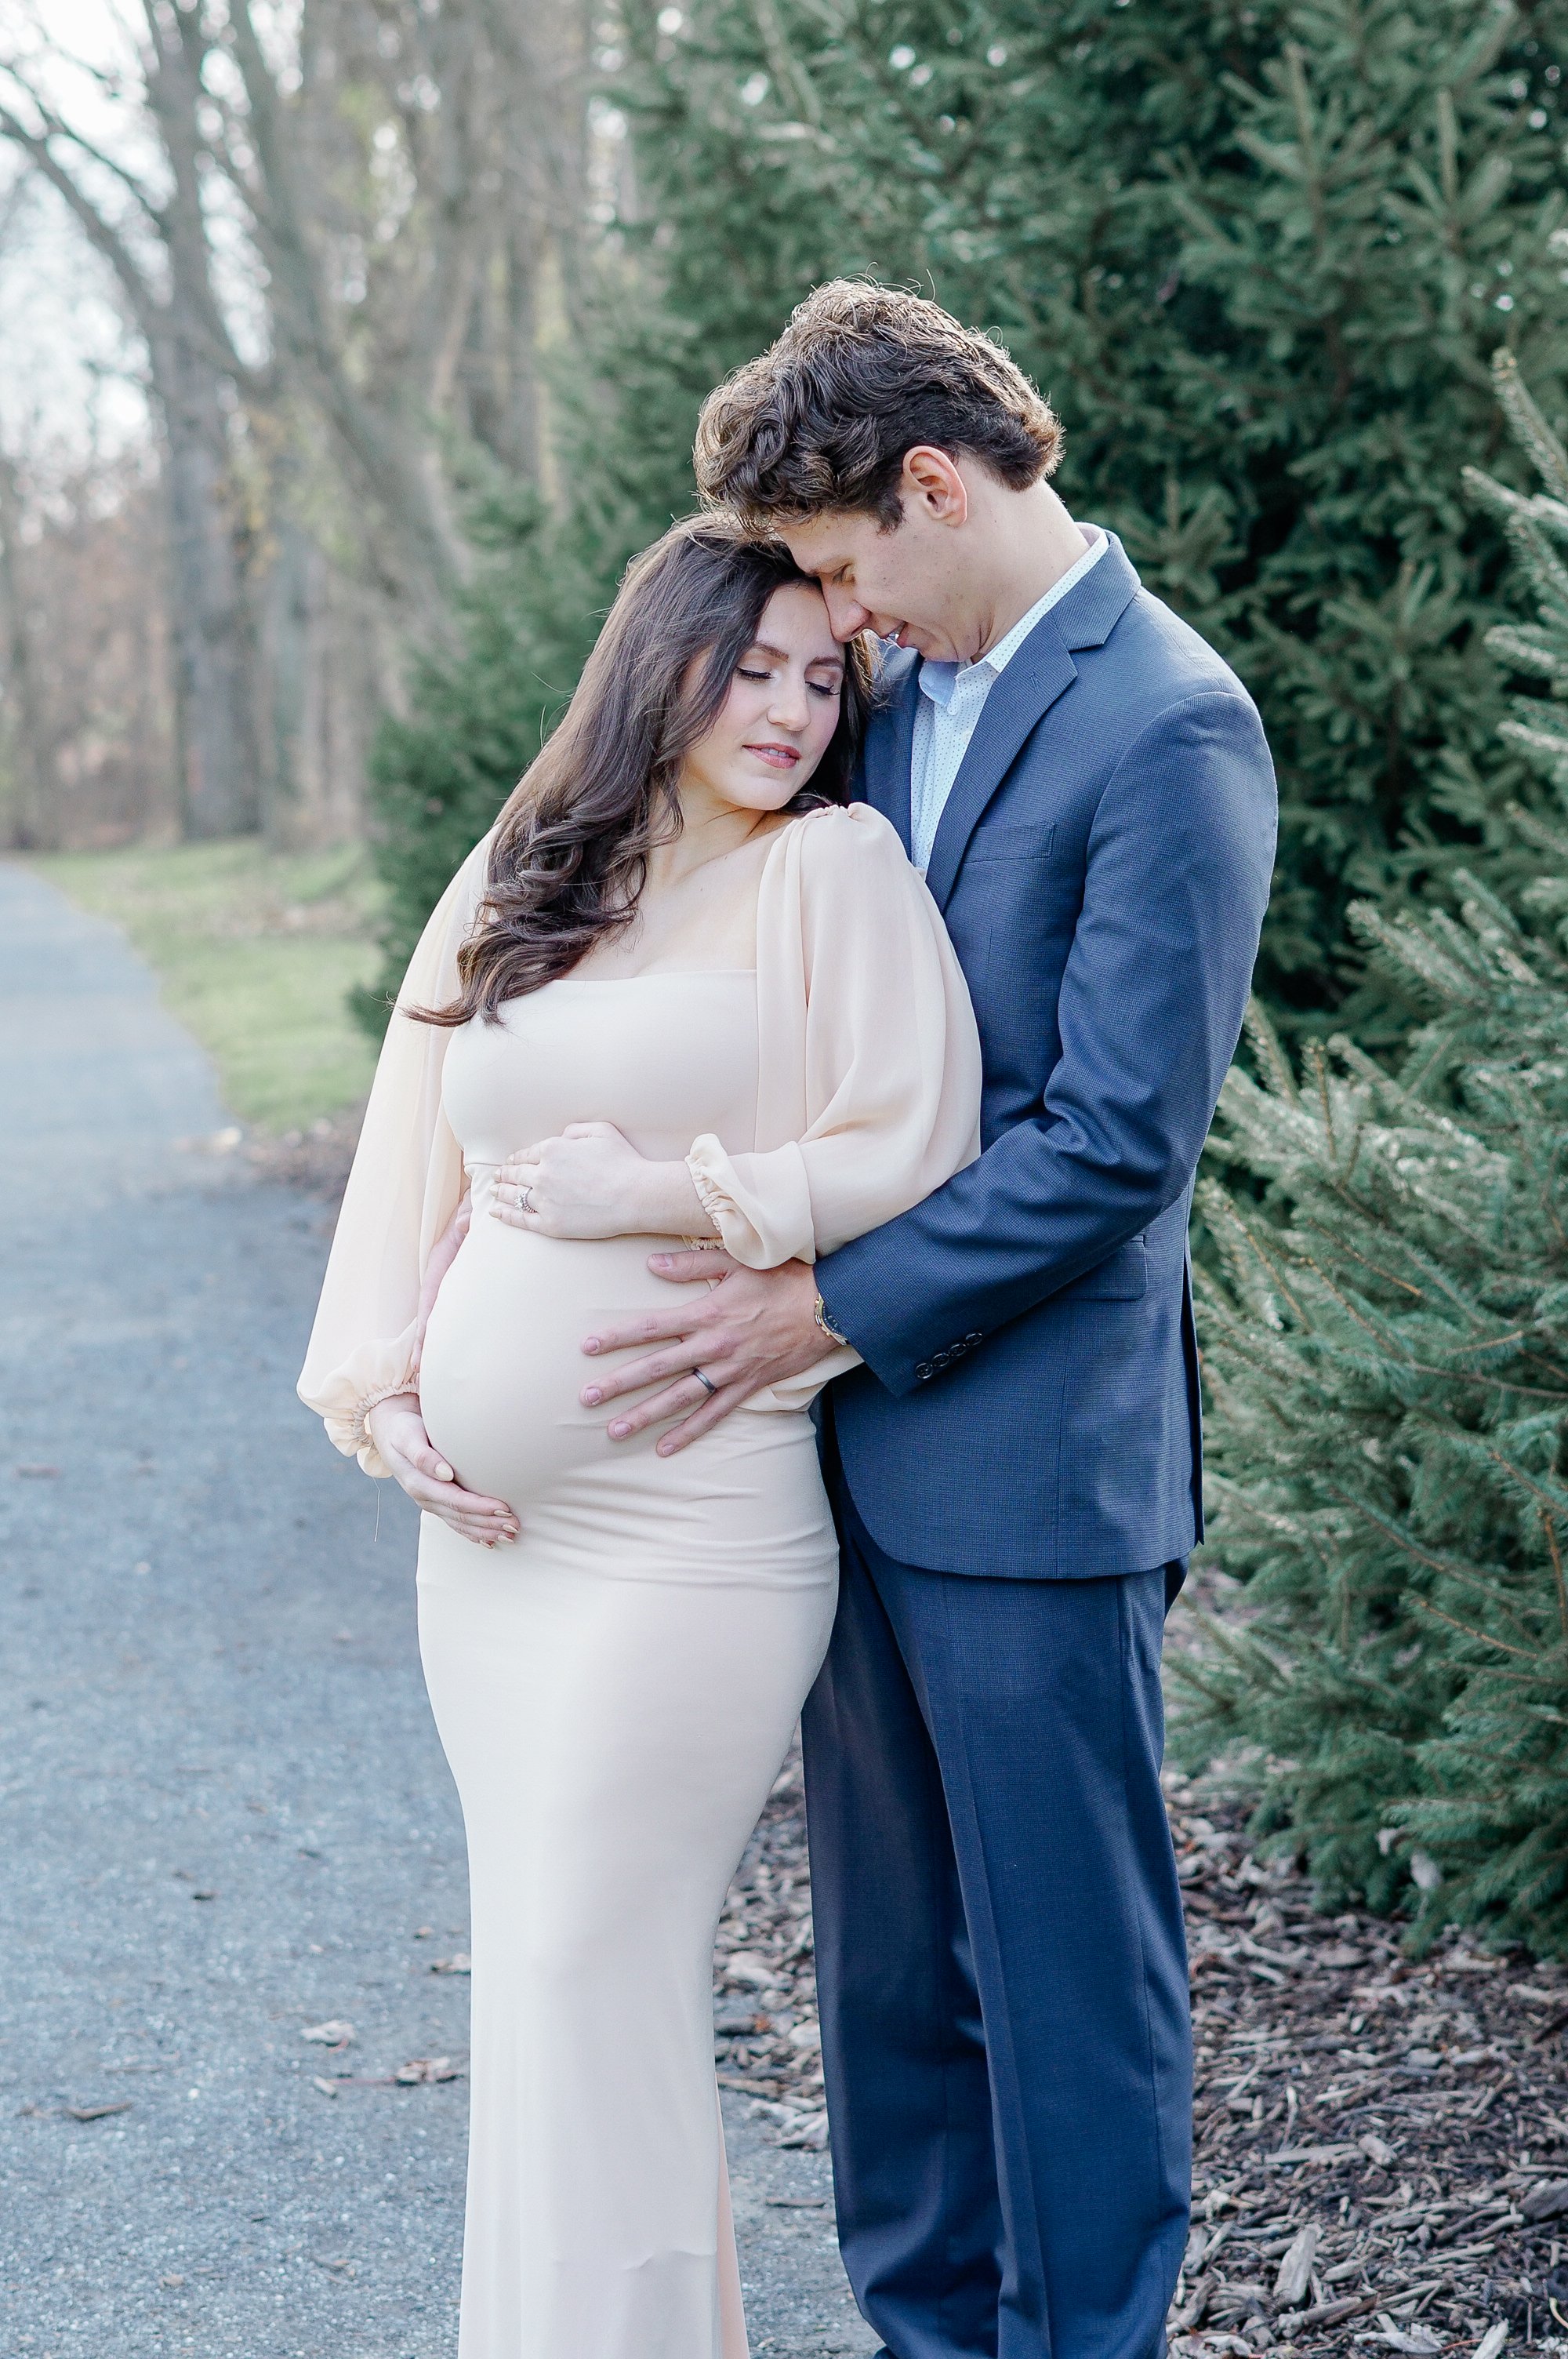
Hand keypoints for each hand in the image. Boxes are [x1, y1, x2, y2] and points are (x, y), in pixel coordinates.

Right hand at [366, 1394, 518, 1548]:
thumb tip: (445, 1473)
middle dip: (488, 1523)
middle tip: (514, 1526)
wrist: (390, 1429)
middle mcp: (424, 1497)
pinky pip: (454, 1521)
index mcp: (418, 1483)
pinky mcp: (434, 1501)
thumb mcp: (408, 1436)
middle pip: (460, 1516)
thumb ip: (423, 1455)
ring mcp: (429, 1501)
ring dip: (485, 1531)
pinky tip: (488, 1540)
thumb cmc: (403, 1428)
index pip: (455, 1500)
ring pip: (459, 1523)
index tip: (503, 1508)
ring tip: (509, 1536)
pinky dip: (472, 1532)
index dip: (479, 1507)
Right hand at [412, 1191, 470, 1378]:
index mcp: (442, 1260)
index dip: (424, 1327)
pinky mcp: (467, 1282)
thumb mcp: (472, 1209)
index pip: (430, 1299)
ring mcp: (455, 1280)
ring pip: (444, 1315)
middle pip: (433, 1315)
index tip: (420, 1355)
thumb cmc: (479, 1203)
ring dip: (438, 1342)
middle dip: (427, 1346)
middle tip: (423, 1379)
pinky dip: (452, 1331)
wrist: (488, 1197)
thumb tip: (466, 1227)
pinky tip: (456, 1353)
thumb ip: (469, 1217)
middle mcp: (445, 1273)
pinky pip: (457, 1309)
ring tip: (432, 1377)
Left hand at [491, 1123, 707, 1241]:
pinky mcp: (550, 1224)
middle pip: (516, 1174)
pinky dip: (506, 1214)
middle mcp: (543, 1174)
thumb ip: (575, 1129)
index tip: (511, 1162)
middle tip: (496, 1177)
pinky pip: (521, 1219)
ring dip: (501, 1192)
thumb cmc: (623, 1162)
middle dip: (504, 1175)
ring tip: (494, 1193)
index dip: (516, 1159)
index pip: (526, 1154)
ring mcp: (545, 1200)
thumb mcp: (601, 1130)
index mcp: (553, 1149)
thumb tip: (560, 1136)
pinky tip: (497, 1212)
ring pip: (514, 1195)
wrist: (635, 1195)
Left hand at [579, 1252, 823, 1454]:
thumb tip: (651, 1264)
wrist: (830, 1307)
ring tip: (614, 1431)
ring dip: (646, 1415)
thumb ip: (692, 1265)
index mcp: (708, 1313)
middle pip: (658, 1369)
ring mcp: (731, 1370)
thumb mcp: (738, 1261)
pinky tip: (665, 1448)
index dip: (618, 1336)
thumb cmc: (783, 1278)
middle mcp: (715, 1346)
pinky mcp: (748, 1386)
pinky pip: (714, 1414)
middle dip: (619, 1383)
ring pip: (681, 1398)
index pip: (652, 1327)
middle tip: (586, 1398)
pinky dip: (690, 1433)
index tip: (587, 1346)